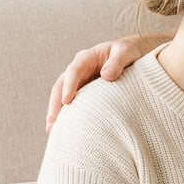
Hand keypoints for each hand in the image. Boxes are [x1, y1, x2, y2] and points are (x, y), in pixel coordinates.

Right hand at [45, 33, 170, 133]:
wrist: (132, 55)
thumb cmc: (128, 52)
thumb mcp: (126, 52)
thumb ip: (117, 61)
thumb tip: (107, 75)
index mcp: (86, 58)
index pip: (73, 71)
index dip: (69, 85)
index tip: (67, 101)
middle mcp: (78, 70)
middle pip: (61, 86)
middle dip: (55, 104)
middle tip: (52, 122)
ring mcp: (79, 82)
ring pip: (62, 96)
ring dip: (56, 113)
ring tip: (52, 131)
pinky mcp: (84, 93)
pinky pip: (72, 104)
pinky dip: (66, 115)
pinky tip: (64, 130)